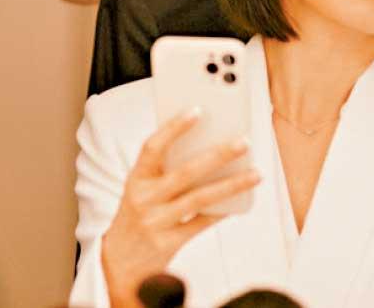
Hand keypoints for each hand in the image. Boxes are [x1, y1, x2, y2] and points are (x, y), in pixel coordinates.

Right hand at [100, 109, 259, 307]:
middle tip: (243, 141)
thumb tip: (207, 147)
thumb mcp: (140, 190)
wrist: (118, 262)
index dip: (174, 128)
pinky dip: (222, 210)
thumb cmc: (138, 216)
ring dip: (231, 184)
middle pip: (185, 173)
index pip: (153, 147)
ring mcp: (155, 222)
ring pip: (199, 198)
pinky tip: (240, 201)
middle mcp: (143, 199)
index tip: (197, 111)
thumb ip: (164, 171)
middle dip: (217, 155)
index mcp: (135, 179)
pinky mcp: (168, 243)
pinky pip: (202, 223)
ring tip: (255, 173)